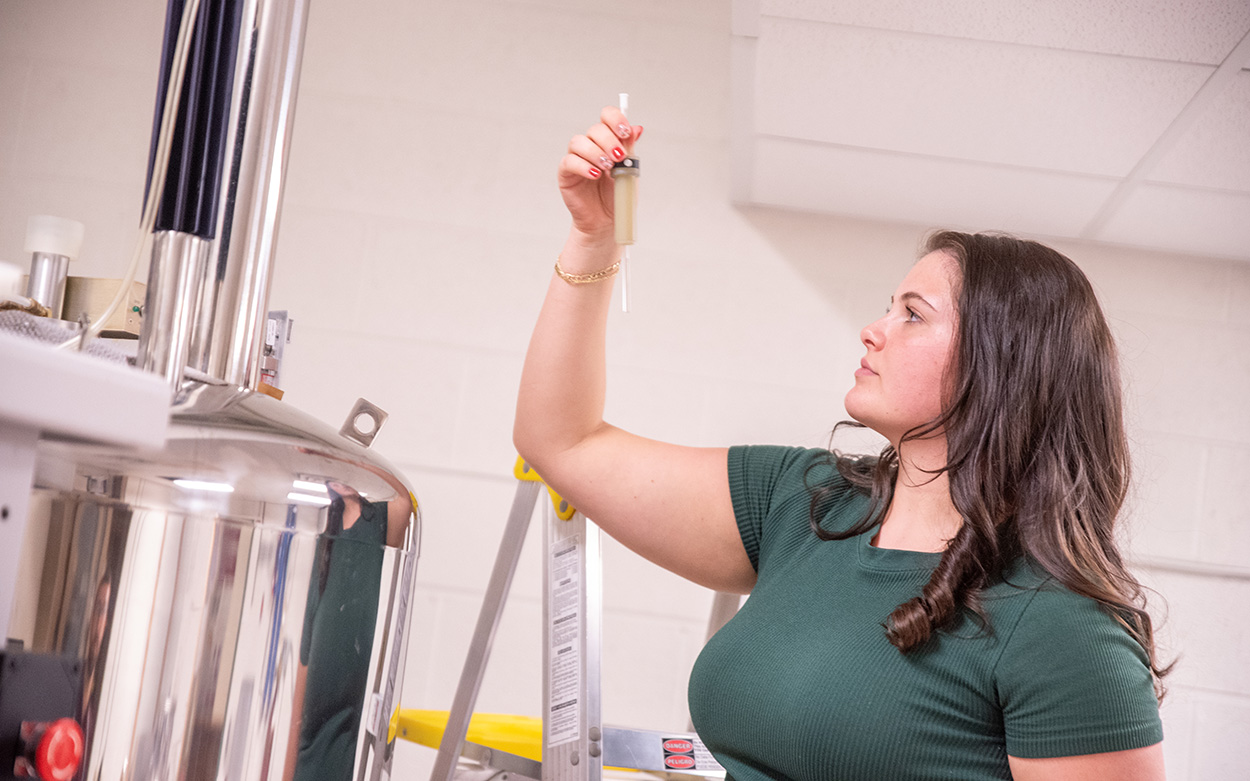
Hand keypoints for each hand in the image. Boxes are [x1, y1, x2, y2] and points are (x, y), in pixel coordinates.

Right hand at [557, 106, 642, 242]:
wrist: (606, 222)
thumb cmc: (616, 196)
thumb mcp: (629, 171)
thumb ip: (630, 149)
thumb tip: (637, 128)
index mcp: (608, 141)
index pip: (607, 117)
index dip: (616, 119)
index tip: (625, 132)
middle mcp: (591, 146)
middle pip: (595, 129)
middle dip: (608, 140)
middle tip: (618, 157)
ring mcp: (577, 158)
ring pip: (579, 142)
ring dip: (595, 152)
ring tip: (607, 168)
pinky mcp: (566, 173)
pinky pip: (569, 162)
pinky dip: (583, 166)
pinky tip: (595, 175)